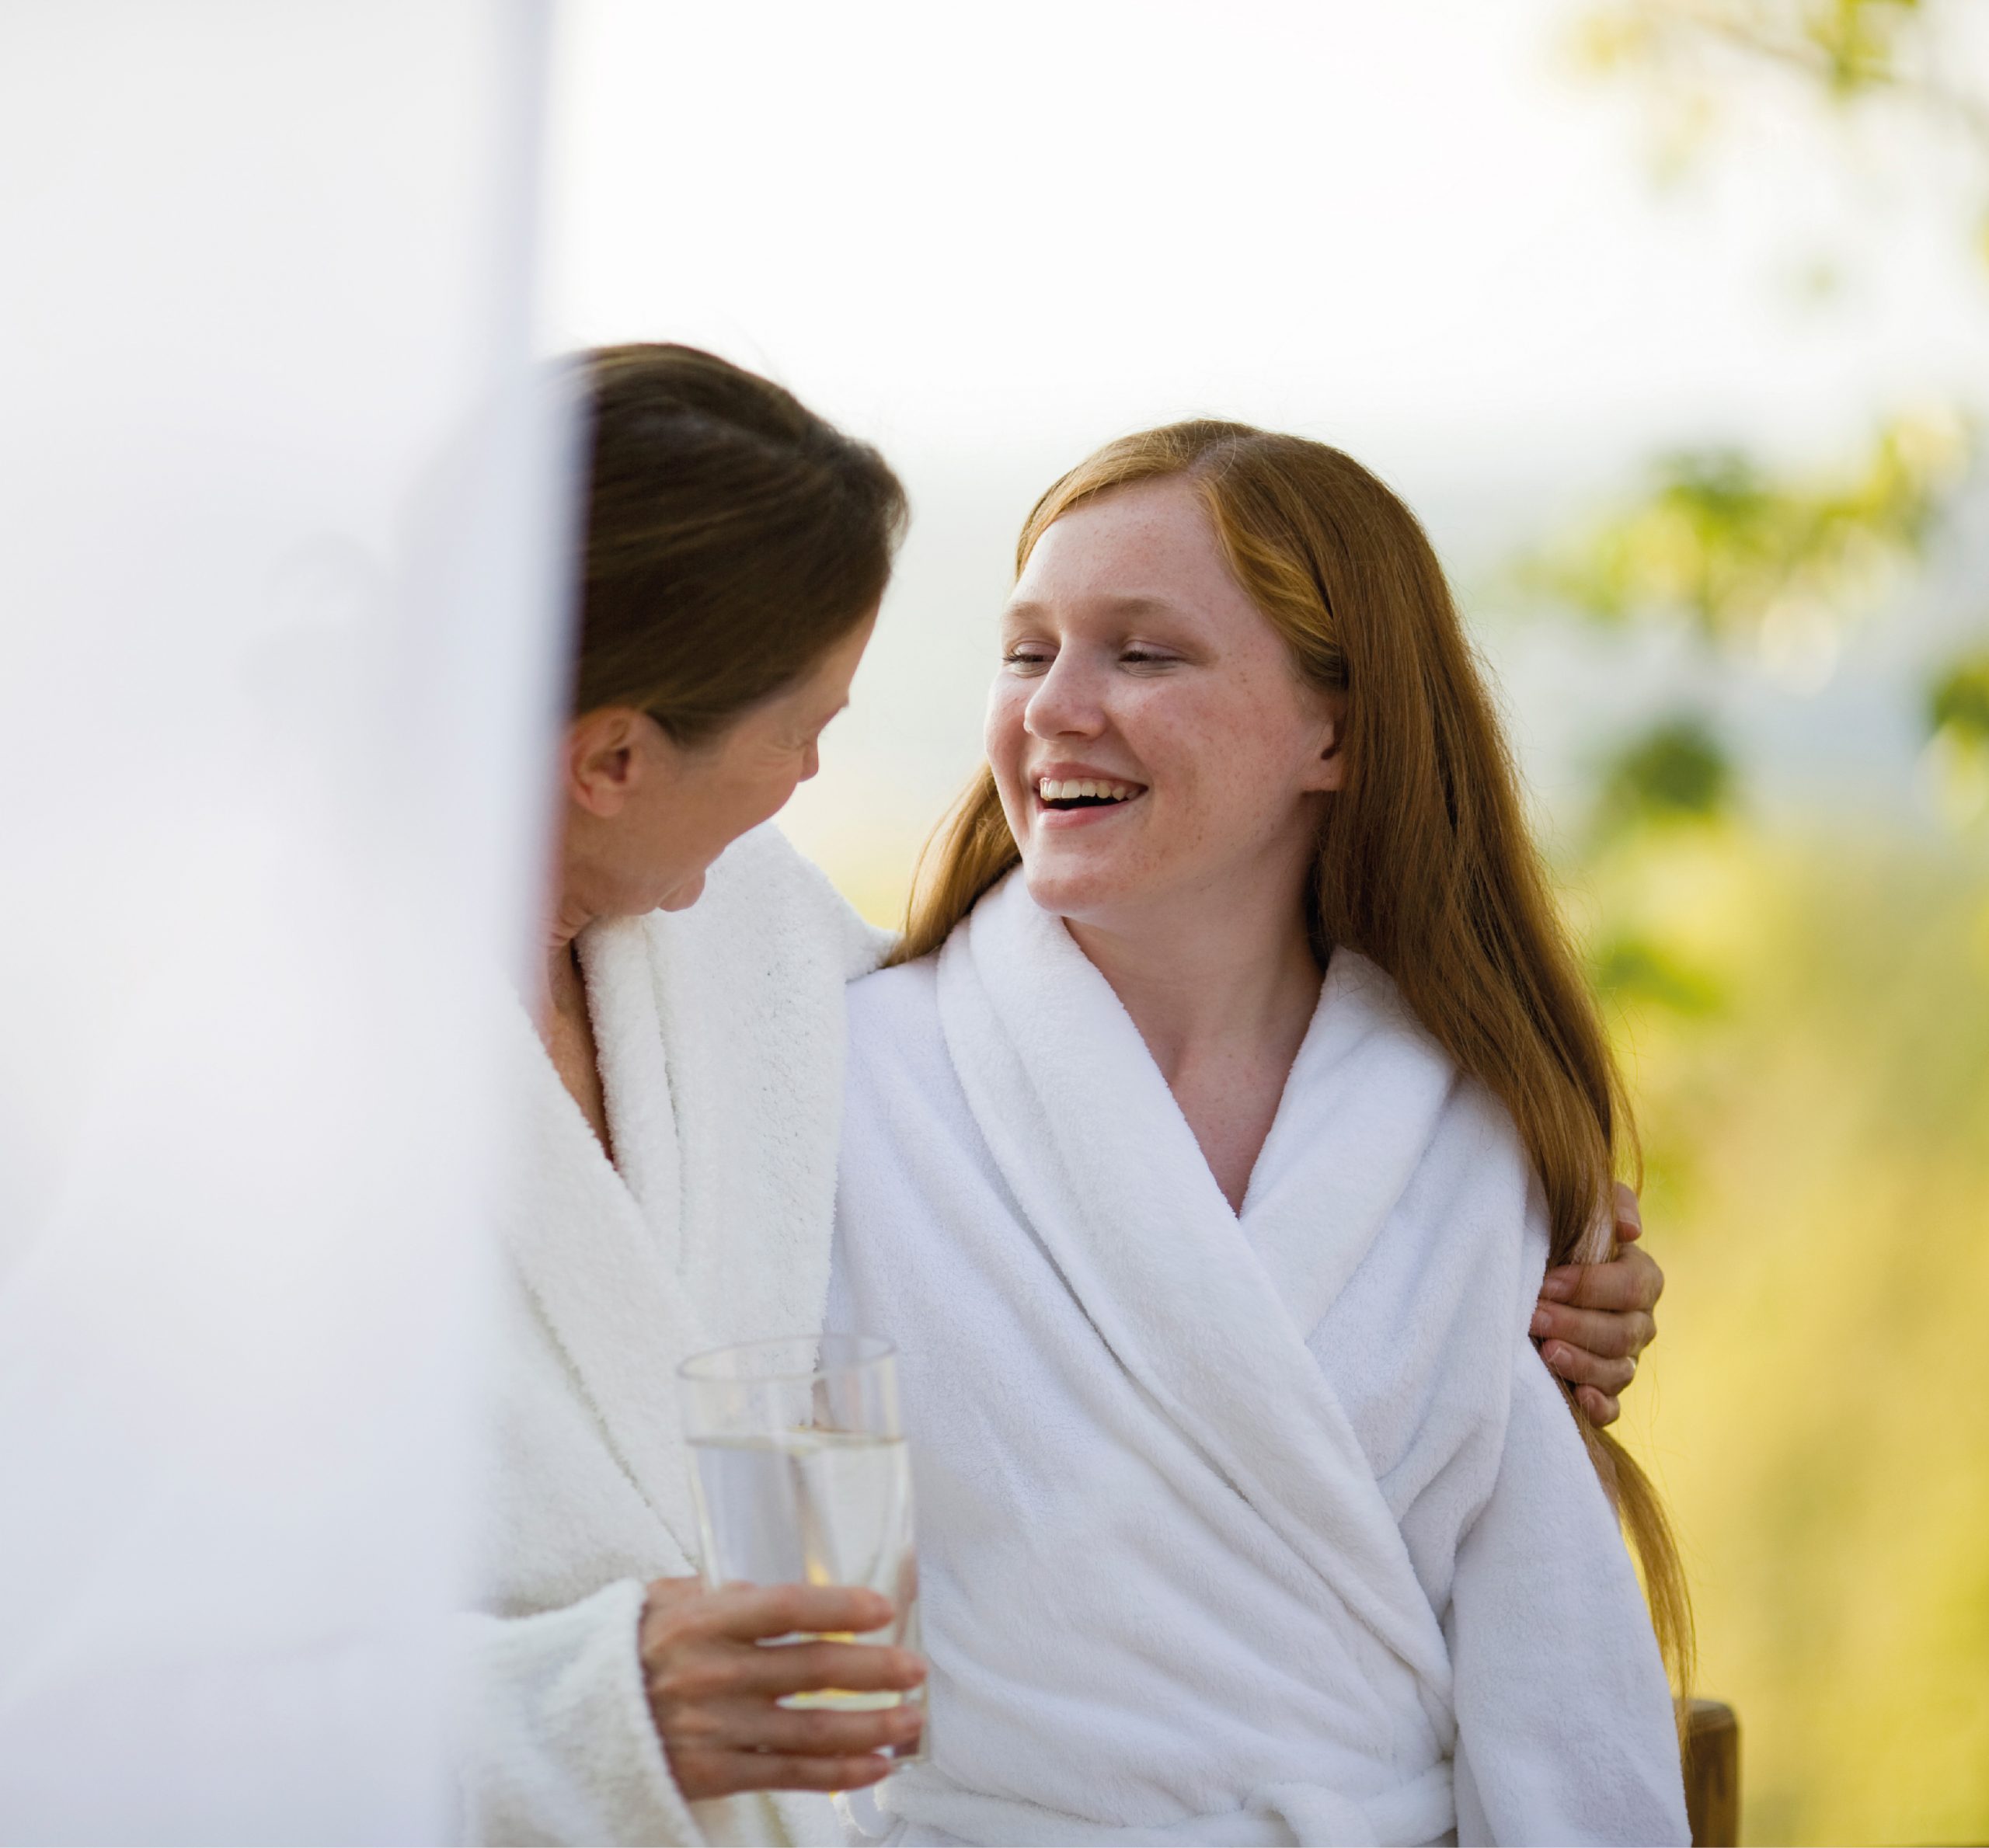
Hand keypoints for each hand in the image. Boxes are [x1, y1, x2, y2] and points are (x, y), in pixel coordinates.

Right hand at [639, 1578, 925, 1800]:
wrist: (567, 1723)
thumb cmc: (626, 1651)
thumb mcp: (663, 1602)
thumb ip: (720, 1593)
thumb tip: (770, 1584)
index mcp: (703, 1620)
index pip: (785, 1608)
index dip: (839, 1606)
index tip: (884, 1607)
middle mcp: (714, 1674)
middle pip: (813, 1669)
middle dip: (874, 1669)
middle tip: (916, 1668)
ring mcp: (716, 1728)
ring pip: (813, 1729)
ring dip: (873, 1726)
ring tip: (912, 1719)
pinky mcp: (714, 1774)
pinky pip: (790, 1774)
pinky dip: (840, 1772)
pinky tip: (878, 1765)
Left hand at [1533, 1180, 1663, 1427]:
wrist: (1536, 1277)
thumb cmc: (1561, 1238)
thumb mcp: (1583, 1211)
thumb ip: (1610, 1206)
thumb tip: (1630, 1230)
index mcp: (1641, 1278)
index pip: (1634, 1286)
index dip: (1592, 1286)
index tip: (1548, 1282)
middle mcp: (1639, 1322)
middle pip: (1622, 1332)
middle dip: (1575, 1324)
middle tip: (1533, 1316)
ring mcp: (1624, 1360)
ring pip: (1617, 1371)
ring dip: (1581, 1363)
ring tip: (1545, 1351)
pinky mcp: (1604, 1391)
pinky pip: (1612, 1408)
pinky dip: (1598, 1406)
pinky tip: (1578, 1398)